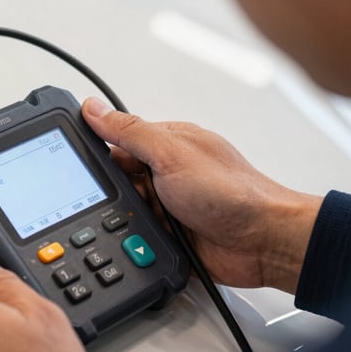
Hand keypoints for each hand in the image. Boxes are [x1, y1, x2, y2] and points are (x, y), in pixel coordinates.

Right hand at [81, 97, 321, 293]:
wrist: (263, 243)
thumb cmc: (233, 193)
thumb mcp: (171, 154)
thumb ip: (130, 131)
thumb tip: (94, 108)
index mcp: (166, 143)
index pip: (116, 143)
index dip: (99, 157)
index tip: (86, 170)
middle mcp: (165, 172)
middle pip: (117, 182)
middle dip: (116, 196)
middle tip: (129, 200)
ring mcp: (167, 204)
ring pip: (123, 212)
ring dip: (128, 221)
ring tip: (148, 222)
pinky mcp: (168, 233)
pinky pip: (137, 237)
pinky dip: (137, 241)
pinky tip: (146, 241)